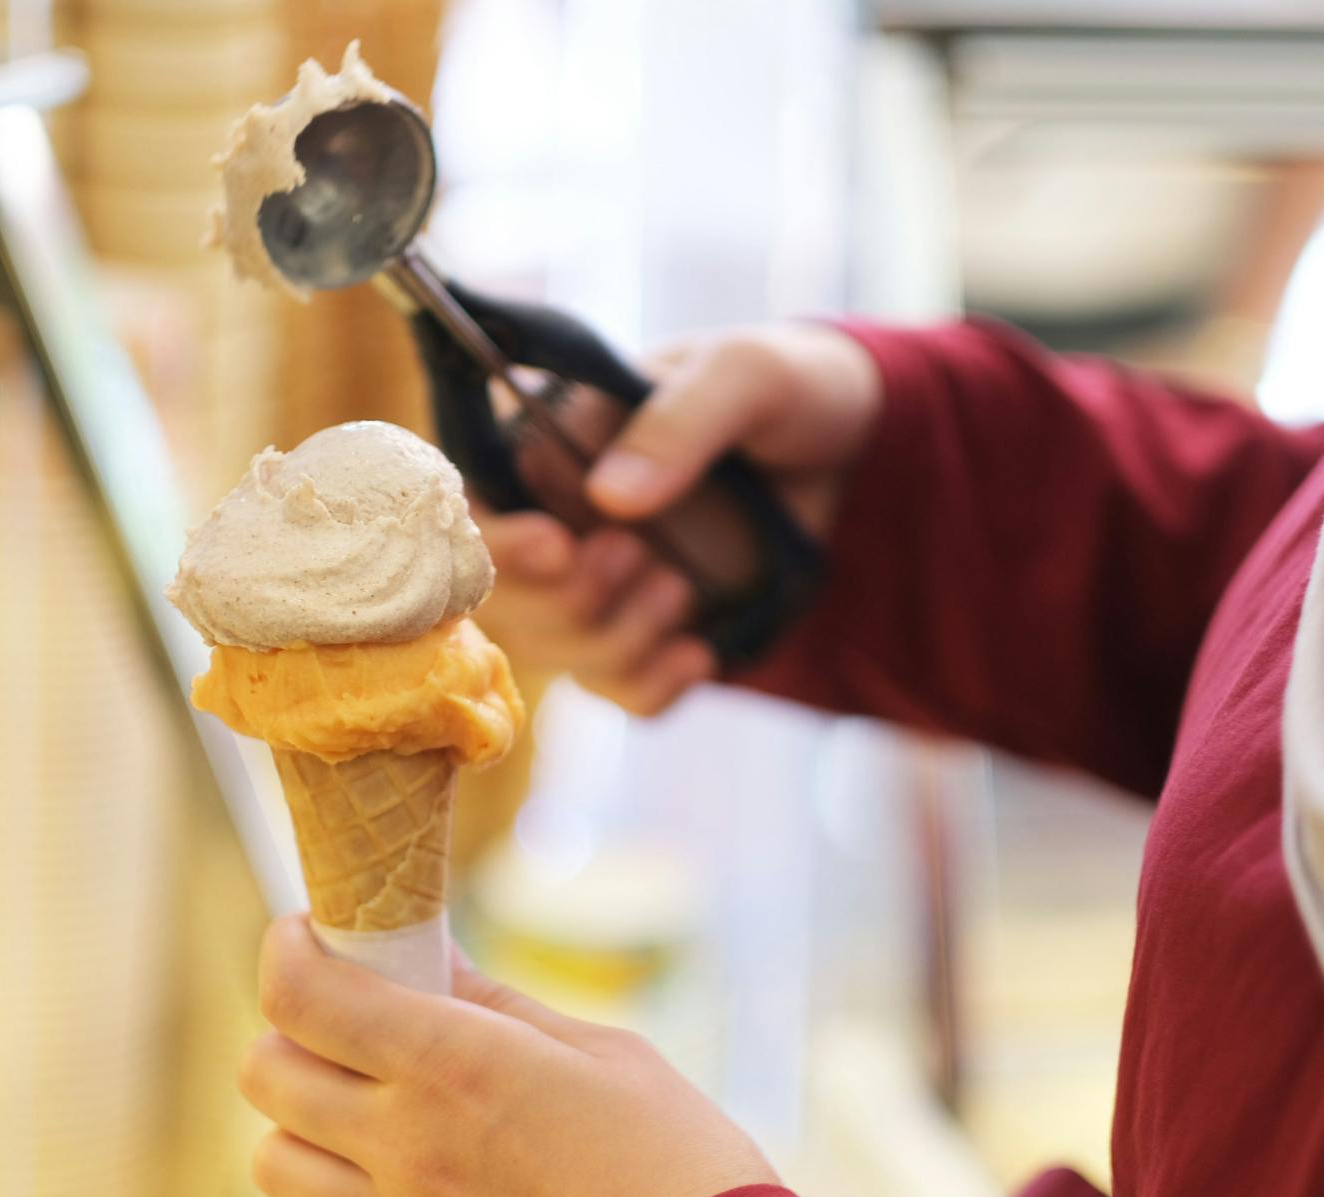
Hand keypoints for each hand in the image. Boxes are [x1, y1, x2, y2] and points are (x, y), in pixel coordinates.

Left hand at [240, 916, 778, 1196]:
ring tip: (356, 1090)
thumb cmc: (672, 1153)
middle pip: (264, 1073)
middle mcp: (404, 1142)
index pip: (300, 997)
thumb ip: (494, 1004)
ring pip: (274, 1161)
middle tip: (339, 1006)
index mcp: (447, 1063)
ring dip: (296, 1115)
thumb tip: (433, 958)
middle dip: (286, 1025)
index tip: (309, 930)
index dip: (286, 948)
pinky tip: (403, 1171)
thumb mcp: (594, 1049)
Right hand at [475, 323, 881, 714]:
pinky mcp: (644, 636)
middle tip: (637, 558)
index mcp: (543, 443)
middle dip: (565, 601)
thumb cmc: (784, 387)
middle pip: (501, 600)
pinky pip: (619, 692)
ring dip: (614, 640)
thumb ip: (679, 422)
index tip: (556, 545)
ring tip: (682, 590)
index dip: (494, 542)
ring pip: (556, 653)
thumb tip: (607, 498)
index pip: (470, 506)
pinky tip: (700, 654)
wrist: (853, 447)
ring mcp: (595, 586)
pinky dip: (650, 687)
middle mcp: (550, 520)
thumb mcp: (745, 376)